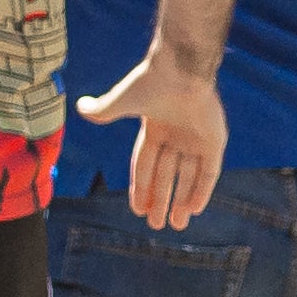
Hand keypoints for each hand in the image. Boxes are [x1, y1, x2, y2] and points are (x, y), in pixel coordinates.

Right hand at [85, 49, 227, 231]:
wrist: (181, 71)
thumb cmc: (151, 83)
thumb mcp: (121, 100)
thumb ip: (103, 110)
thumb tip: (81, 107)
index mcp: (154, 128)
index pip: (145, 165)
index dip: (141, 187)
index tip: (138, 209)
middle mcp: (175, 136)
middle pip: (167, 175)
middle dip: (161, 200)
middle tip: (156, 225)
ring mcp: (196, 139)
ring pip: (188, 177)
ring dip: (182, 201)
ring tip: (177, 225)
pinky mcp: (215, 140)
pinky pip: (209, 172)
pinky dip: (202, 190)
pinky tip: (194, 210)